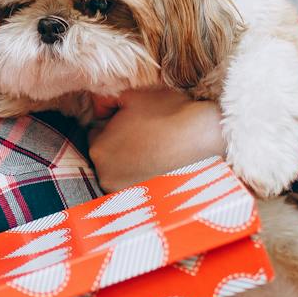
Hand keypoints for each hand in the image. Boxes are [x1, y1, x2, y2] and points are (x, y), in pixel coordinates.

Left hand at [86, 87, 225, 191]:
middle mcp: (105, 175)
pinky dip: (143, 177)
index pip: (95, 134)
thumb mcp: (131, 96)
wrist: (202, 135)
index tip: (132, 122)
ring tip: (154, 151)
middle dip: (118, 145)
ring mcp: (125, 191)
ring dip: (129, 163)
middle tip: (144, 136)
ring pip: (119, 171)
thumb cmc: (168, 113)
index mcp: (98, 149)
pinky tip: (159, 166)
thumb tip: (98, 107)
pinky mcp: (144, 200)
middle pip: (106, 155)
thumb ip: (107, 101)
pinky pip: (135, 185)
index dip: (113, 125)